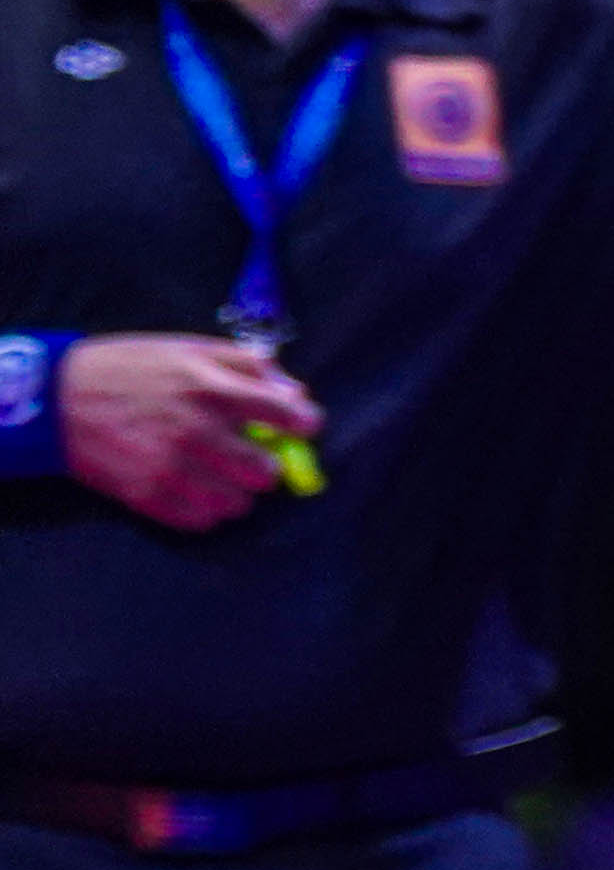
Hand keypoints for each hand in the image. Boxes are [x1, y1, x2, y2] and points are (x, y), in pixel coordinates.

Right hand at [63, 331, 320, 528]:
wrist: (56, 398)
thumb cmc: (128, 368)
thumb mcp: (186, 349)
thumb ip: (244, 365)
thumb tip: (294, 391)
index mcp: (209, 388)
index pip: (284, 414)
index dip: (302, 422)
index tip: (301, 426)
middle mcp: (196, 430)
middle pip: (266, 471)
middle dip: (265, 465)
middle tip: (249, 456)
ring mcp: (171, 467)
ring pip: (239, 503)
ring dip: (236, 492)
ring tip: (219, 476)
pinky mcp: (147, 495)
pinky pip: (202, 520)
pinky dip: (206, 510)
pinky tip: (195, 491)